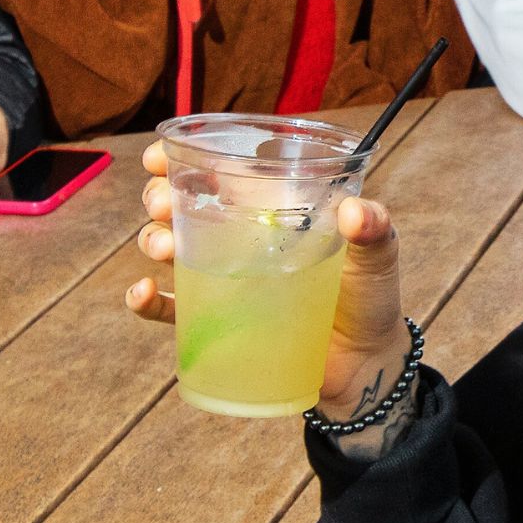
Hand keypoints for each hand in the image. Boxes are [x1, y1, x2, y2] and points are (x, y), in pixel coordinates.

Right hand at [120, 144, 409, 420]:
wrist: (365, 366)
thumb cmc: (370, 299)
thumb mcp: (378, 257)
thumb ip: (374, 230)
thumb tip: (356, 212)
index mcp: (271, 209)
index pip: (220, 172)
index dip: (183, 158)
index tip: (160, 156)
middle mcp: (239, 238)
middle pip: (182, 204)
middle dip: (159, 195)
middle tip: (162, 202)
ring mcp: (225, 280)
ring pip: (169, 248)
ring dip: (152, 240)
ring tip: (162, 247)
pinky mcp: (217, 323)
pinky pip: (171, 309)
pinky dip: (147, 300)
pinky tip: (143, 291)